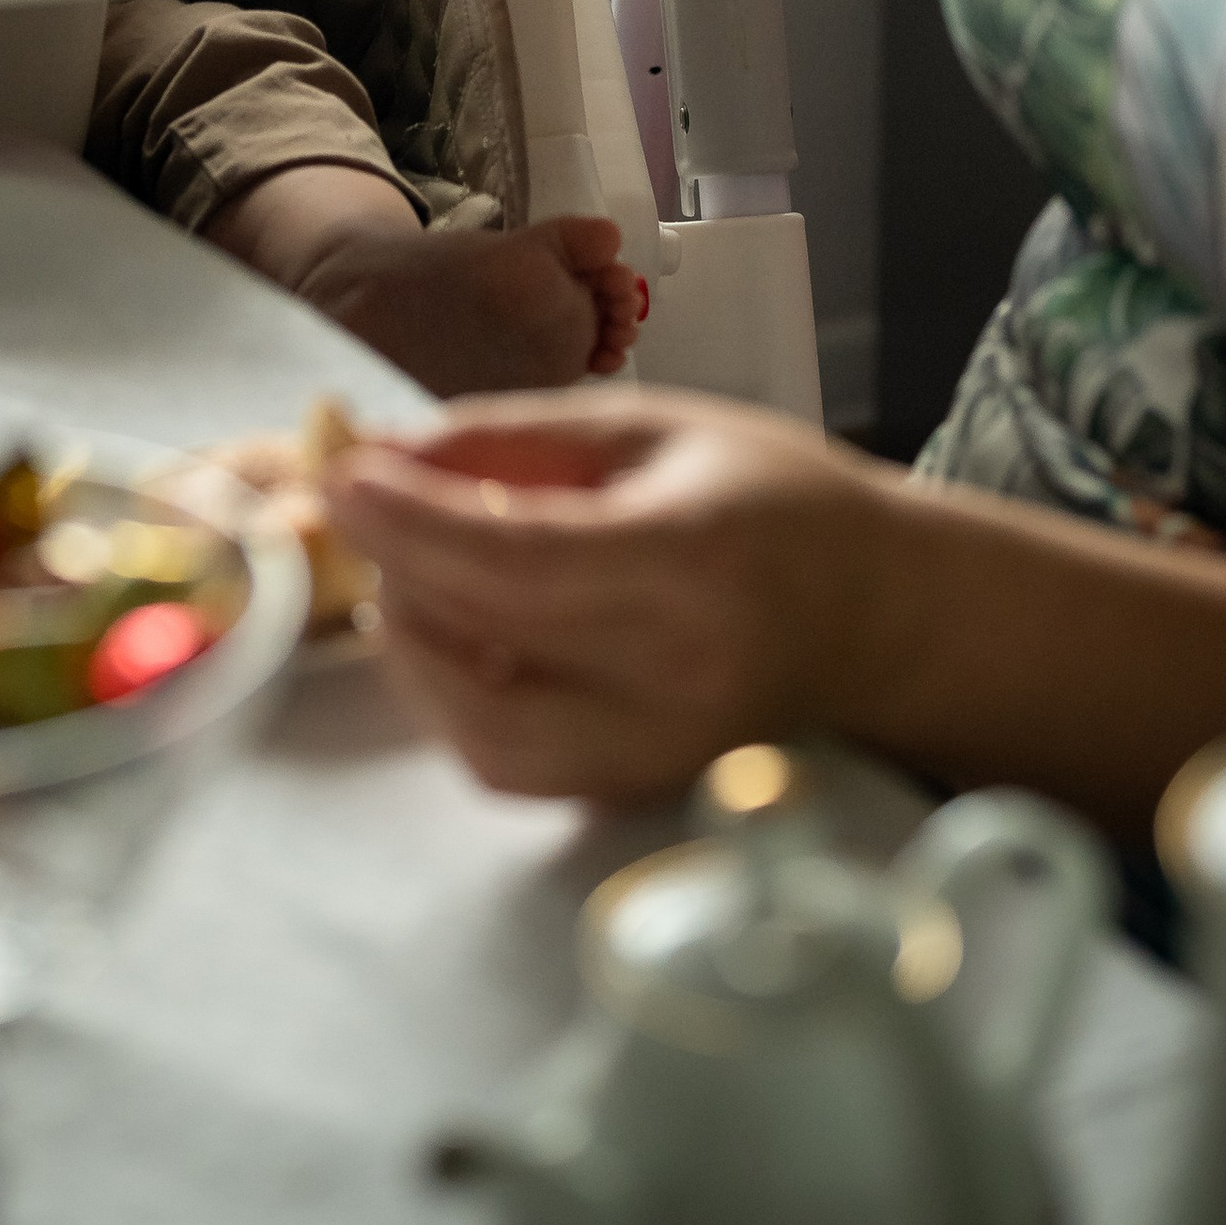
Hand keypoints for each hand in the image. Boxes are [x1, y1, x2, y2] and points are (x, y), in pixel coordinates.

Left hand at [327, 390, 912, 800]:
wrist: (881, 616)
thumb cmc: (772, 498)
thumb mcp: (652, 428)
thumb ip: (511, 440)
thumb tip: (380, 452)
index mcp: (692, 563)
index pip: (516, 561)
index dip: (412, 520)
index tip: (344, 472)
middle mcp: (677, 678)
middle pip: (485, 644)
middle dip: (399, 569)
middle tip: (371, 505)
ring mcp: (660, 756)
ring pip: (480, 732)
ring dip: (416, 648)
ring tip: (413, 570)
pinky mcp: (640, 795)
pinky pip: (510, 763)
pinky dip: (457, 699)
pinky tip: (458, 632)